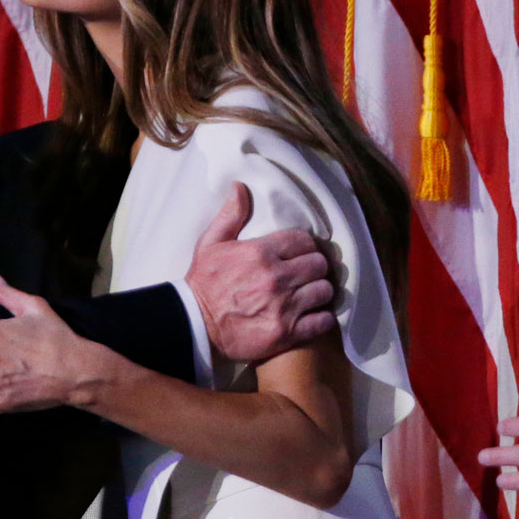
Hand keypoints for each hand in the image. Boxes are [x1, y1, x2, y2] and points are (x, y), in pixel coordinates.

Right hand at [185, 182, 335, 361]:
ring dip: (319, 292)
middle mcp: (276, 277)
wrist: (194, 325)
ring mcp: (284, 306)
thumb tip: (240, 187)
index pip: (303, 240)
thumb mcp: (211, 244)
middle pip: (319, 265)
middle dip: (314, 267)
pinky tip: (311, 315)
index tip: (300, 252)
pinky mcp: (287, 332)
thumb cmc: (203, 283)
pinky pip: (322, 321)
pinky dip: (321, 318)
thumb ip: (231, 215)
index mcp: (260, 252)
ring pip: (324, 291)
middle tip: (306, 273)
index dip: (304, 245)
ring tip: (310, 294)